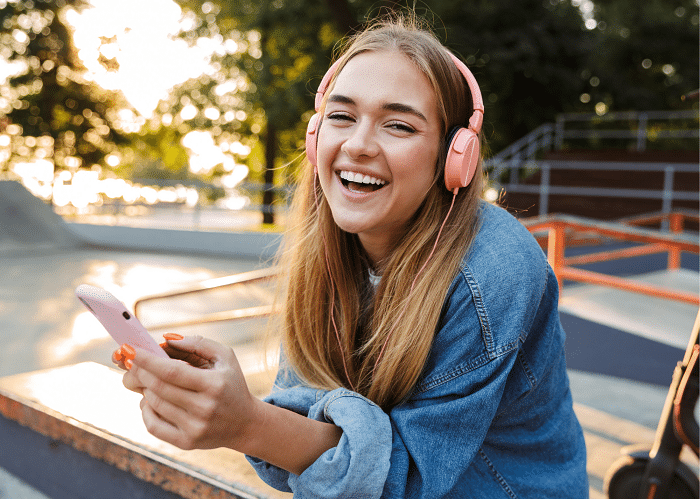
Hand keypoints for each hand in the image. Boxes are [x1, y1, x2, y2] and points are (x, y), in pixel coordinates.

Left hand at [122, 335, 257, 450]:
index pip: (171, 371)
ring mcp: (195, 427)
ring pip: (154, 404)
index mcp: (214, 384)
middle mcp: (204, 408)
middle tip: (130, 362)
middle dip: (139, 371)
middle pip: (159, 387)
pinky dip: (145, 410)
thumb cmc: (231, 384)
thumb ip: (198, 343)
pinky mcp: (187, 442)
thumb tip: (166, 340)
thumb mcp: (225, 357)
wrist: (245, 424)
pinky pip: (153, 426)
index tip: (130, 350)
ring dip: (144, 388)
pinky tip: (149, 400)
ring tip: (147, 379)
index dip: (147, 360)